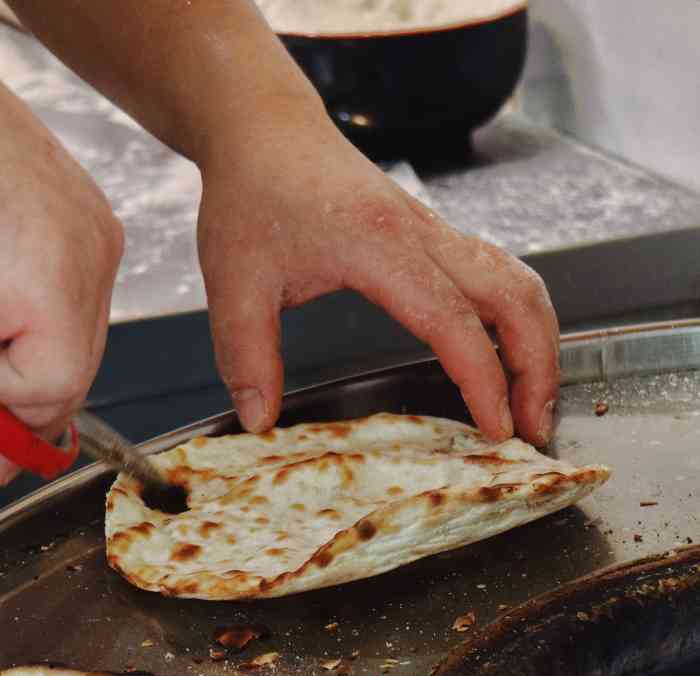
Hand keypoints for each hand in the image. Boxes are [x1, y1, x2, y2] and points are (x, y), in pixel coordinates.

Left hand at [0, 84, 122, 484]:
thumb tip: (0, 431)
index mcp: (46, 270)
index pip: (52, 386)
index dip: (9, 422)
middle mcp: (89, 253)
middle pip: (75, 375)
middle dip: (24, 411)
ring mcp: (97, 236)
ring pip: (81, 345)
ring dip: (34, 374)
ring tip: (3, 382)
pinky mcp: (92, 224)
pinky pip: (79, 304)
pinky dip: (43, 331)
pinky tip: (13, 329)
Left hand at [197, 104, 558, 444]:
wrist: (265, 130)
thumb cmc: (252, 195)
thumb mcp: (234, 281)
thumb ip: (246, 355)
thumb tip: (260, 420)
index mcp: (379, 245)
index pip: (453, 321)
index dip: (483, 380)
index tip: (496, 430)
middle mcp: (423, 234)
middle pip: (515, 297)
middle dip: (537, 367)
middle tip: (533, 428)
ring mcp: (436, 232)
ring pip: (519, 283)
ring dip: (539, 343)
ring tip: (532, 403)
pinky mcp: (436, 236)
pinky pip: (501, 276)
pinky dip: (520, 322)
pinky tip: (510, 358)